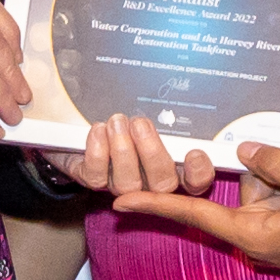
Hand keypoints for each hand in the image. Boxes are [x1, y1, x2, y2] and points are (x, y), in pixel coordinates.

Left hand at [57, 112, 218, 203]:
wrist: (80, 121)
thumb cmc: (127, 116)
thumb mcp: (151, 110)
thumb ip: (170, 113)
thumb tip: (188, 95)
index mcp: (173, 167)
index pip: (195, 183)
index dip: (199, 175)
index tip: (194, 153)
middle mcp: (150, 183)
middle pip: (162, 185)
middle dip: (152, 154)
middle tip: (140, 124)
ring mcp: (122, 184)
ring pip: (128, 183)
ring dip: (122, 151)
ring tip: (117, 122)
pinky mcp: (94, 180)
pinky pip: (97, 177)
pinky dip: (97, 152)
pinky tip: (99, 130)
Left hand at [111, 139, 279, 279]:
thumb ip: (275, 163)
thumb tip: (243, 149)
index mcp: (257, 235)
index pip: (196, 215)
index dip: (156, 205)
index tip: (118, 202)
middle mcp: (260, 241)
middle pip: (240, 193)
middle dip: (267, 178)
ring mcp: (277, 239)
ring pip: (262, 191)